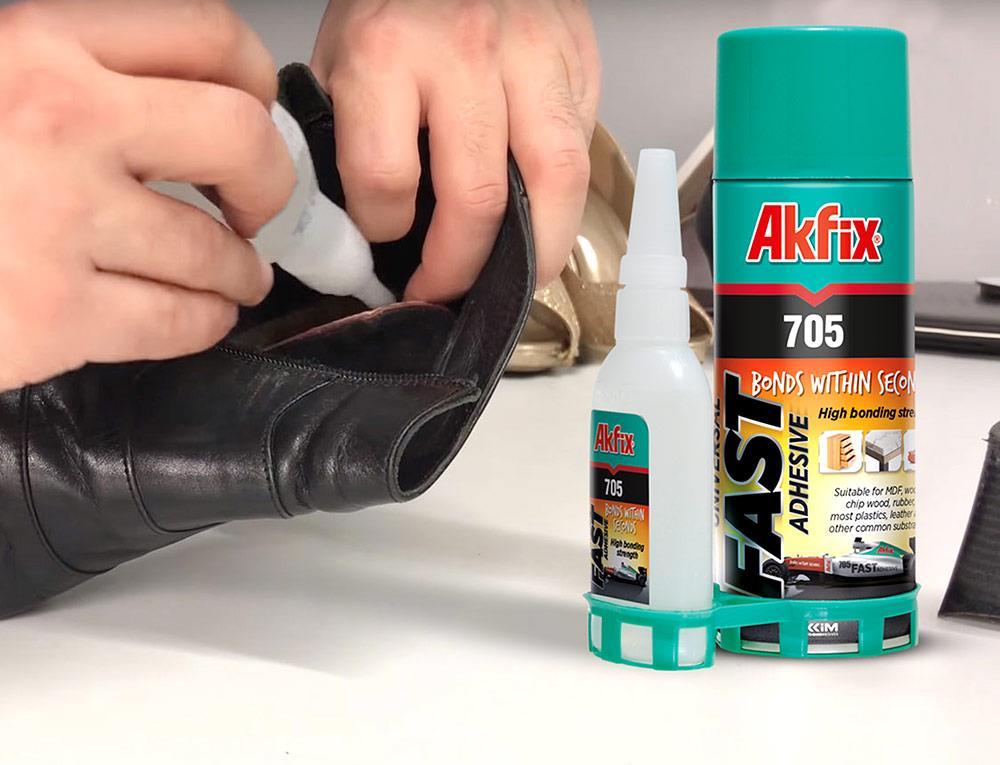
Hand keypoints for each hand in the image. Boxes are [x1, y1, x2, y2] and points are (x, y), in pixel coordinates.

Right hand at [0, 0, 294, 390]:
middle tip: (260, 204)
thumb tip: (166, 87)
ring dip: (240, 268)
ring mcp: (59, 223)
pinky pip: (176, 322)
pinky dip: (205, 322)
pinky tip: (200, 315)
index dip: (251, 77)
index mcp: (36, 43)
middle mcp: (58, 120)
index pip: (202, 32)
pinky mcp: (53, 317)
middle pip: (238, 139)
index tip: (256, 109)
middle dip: (271, 180)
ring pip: (213, 249)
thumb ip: (59, 65)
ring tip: (237, 273)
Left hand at [311, 0, 600, 302]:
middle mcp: (465, 55)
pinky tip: (546, 217)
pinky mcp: (579, 61)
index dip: (381, 229)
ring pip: (556, 182)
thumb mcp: (341, 52)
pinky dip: (568, 199)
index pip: (385, 180)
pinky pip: (583, 149)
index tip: (382, 238)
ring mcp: (534, 57)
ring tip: (521, 280)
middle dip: (459, 267)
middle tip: (444, 290)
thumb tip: (362, 223)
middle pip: (476, 198)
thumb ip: (347, 132)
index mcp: (386, 54)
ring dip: (540, 253)